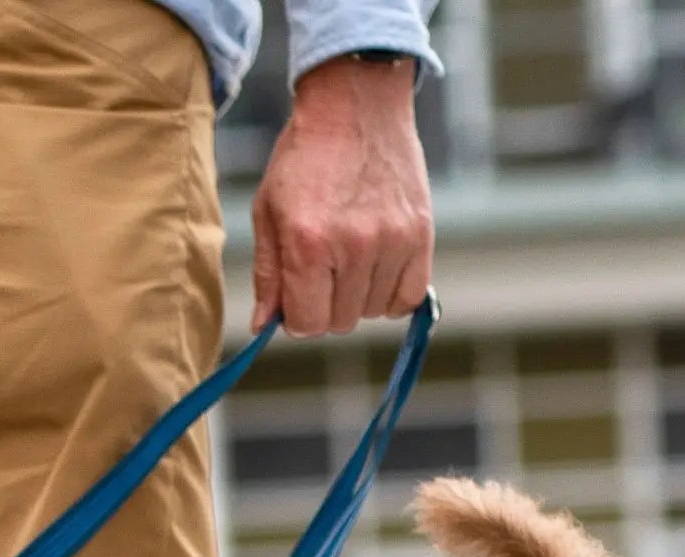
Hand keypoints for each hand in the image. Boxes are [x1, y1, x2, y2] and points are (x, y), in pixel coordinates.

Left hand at [250, 56, 433, 336]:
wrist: (356, 102)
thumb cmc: (305, 157)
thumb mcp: (268, 211)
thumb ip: (268, 274)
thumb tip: (263, 326)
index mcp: (308, 244)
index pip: (306, 324)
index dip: (297, 316)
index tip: (298, 295)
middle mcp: (354, 246)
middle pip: (339, 322)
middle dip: (326, 305)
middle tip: (324, 268)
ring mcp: (392, 240)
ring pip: (372, 312)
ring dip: (358, 296)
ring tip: (350, 255)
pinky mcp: (421, 233)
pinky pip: (409, 297)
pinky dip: (392, 293)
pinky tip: (377, 269)